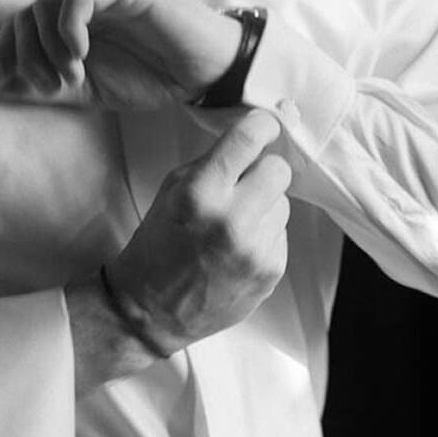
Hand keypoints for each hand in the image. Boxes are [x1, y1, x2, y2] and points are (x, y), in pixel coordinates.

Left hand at [0, 0, 241, 109]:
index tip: (6, 84)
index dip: (0, 54)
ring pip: (44, 5)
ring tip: (72, 75)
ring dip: (47, 47)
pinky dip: (68, 27)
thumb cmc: (149, 78)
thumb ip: (48, 86)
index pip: (14, 27)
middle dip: (24, 56)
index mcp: (65, 25)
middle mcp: (76, 3)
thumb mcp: (88, 91)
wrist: (200, 73)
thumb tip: (0, 85)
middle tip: (49, 87)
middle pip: (22, 16)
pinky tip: (80, 54)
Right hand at [106, 110, 291, 353]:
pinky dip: (265, 235)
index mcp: (200, 193)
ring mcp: (255, 249)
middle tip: (246, 184)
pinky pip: (282, 233)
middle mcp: (231, 220)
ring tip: (235, 225)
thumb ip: (214, 163)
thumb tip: (256, 142)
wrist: (153, 310)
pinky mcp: (271, 270)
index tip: (265, 127)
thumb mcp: (172, 190)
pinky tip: (238, 248)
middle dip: (264, 171)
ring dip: (264, 206)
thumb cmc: (159, 245)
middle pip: (279, 169)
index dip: (262, 126)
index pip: (248, 139)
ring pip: (284, 202)